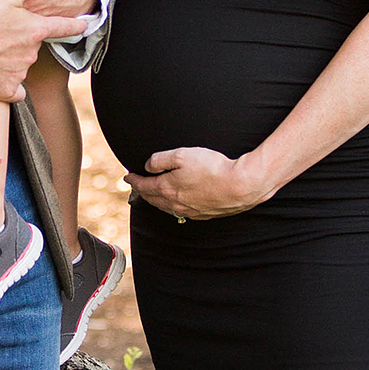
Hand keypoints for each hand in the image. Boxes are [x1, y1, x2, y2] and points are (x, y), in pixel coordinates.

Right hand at [0, 0, 89, 100]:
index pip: (64, 27)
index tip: (85, 25)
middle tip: (2, 32)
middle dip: (23, 39)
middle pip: (34, 44)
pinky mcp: (5, 89)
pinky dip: (7, 83)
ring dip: (12, 58)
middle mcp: (32, 53)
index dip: (76, 25)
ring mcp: (19, 72)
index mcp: (35, 30)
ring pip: (22, 63)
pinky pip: (13, 88)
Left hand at [126, 145, 267, 219]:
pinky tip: (175, 203)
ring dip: (156, 200)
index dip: (134, 180)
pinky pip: (181, 211)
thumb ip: (160, 160)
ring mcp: (190, 211)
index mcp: (167, 189)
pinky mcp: (203, 214)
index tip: (127, 176)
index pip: (144, 186)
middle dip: (142, 191)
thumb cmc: (212, 167)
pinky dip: (172, 205)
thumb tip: (147, 166)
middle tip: (136, 186)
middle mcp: (176, 204)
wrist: (240, 186)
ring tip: (152, 194)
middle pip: (153, 199)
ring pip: (166, 207)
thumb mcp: (181, 155)